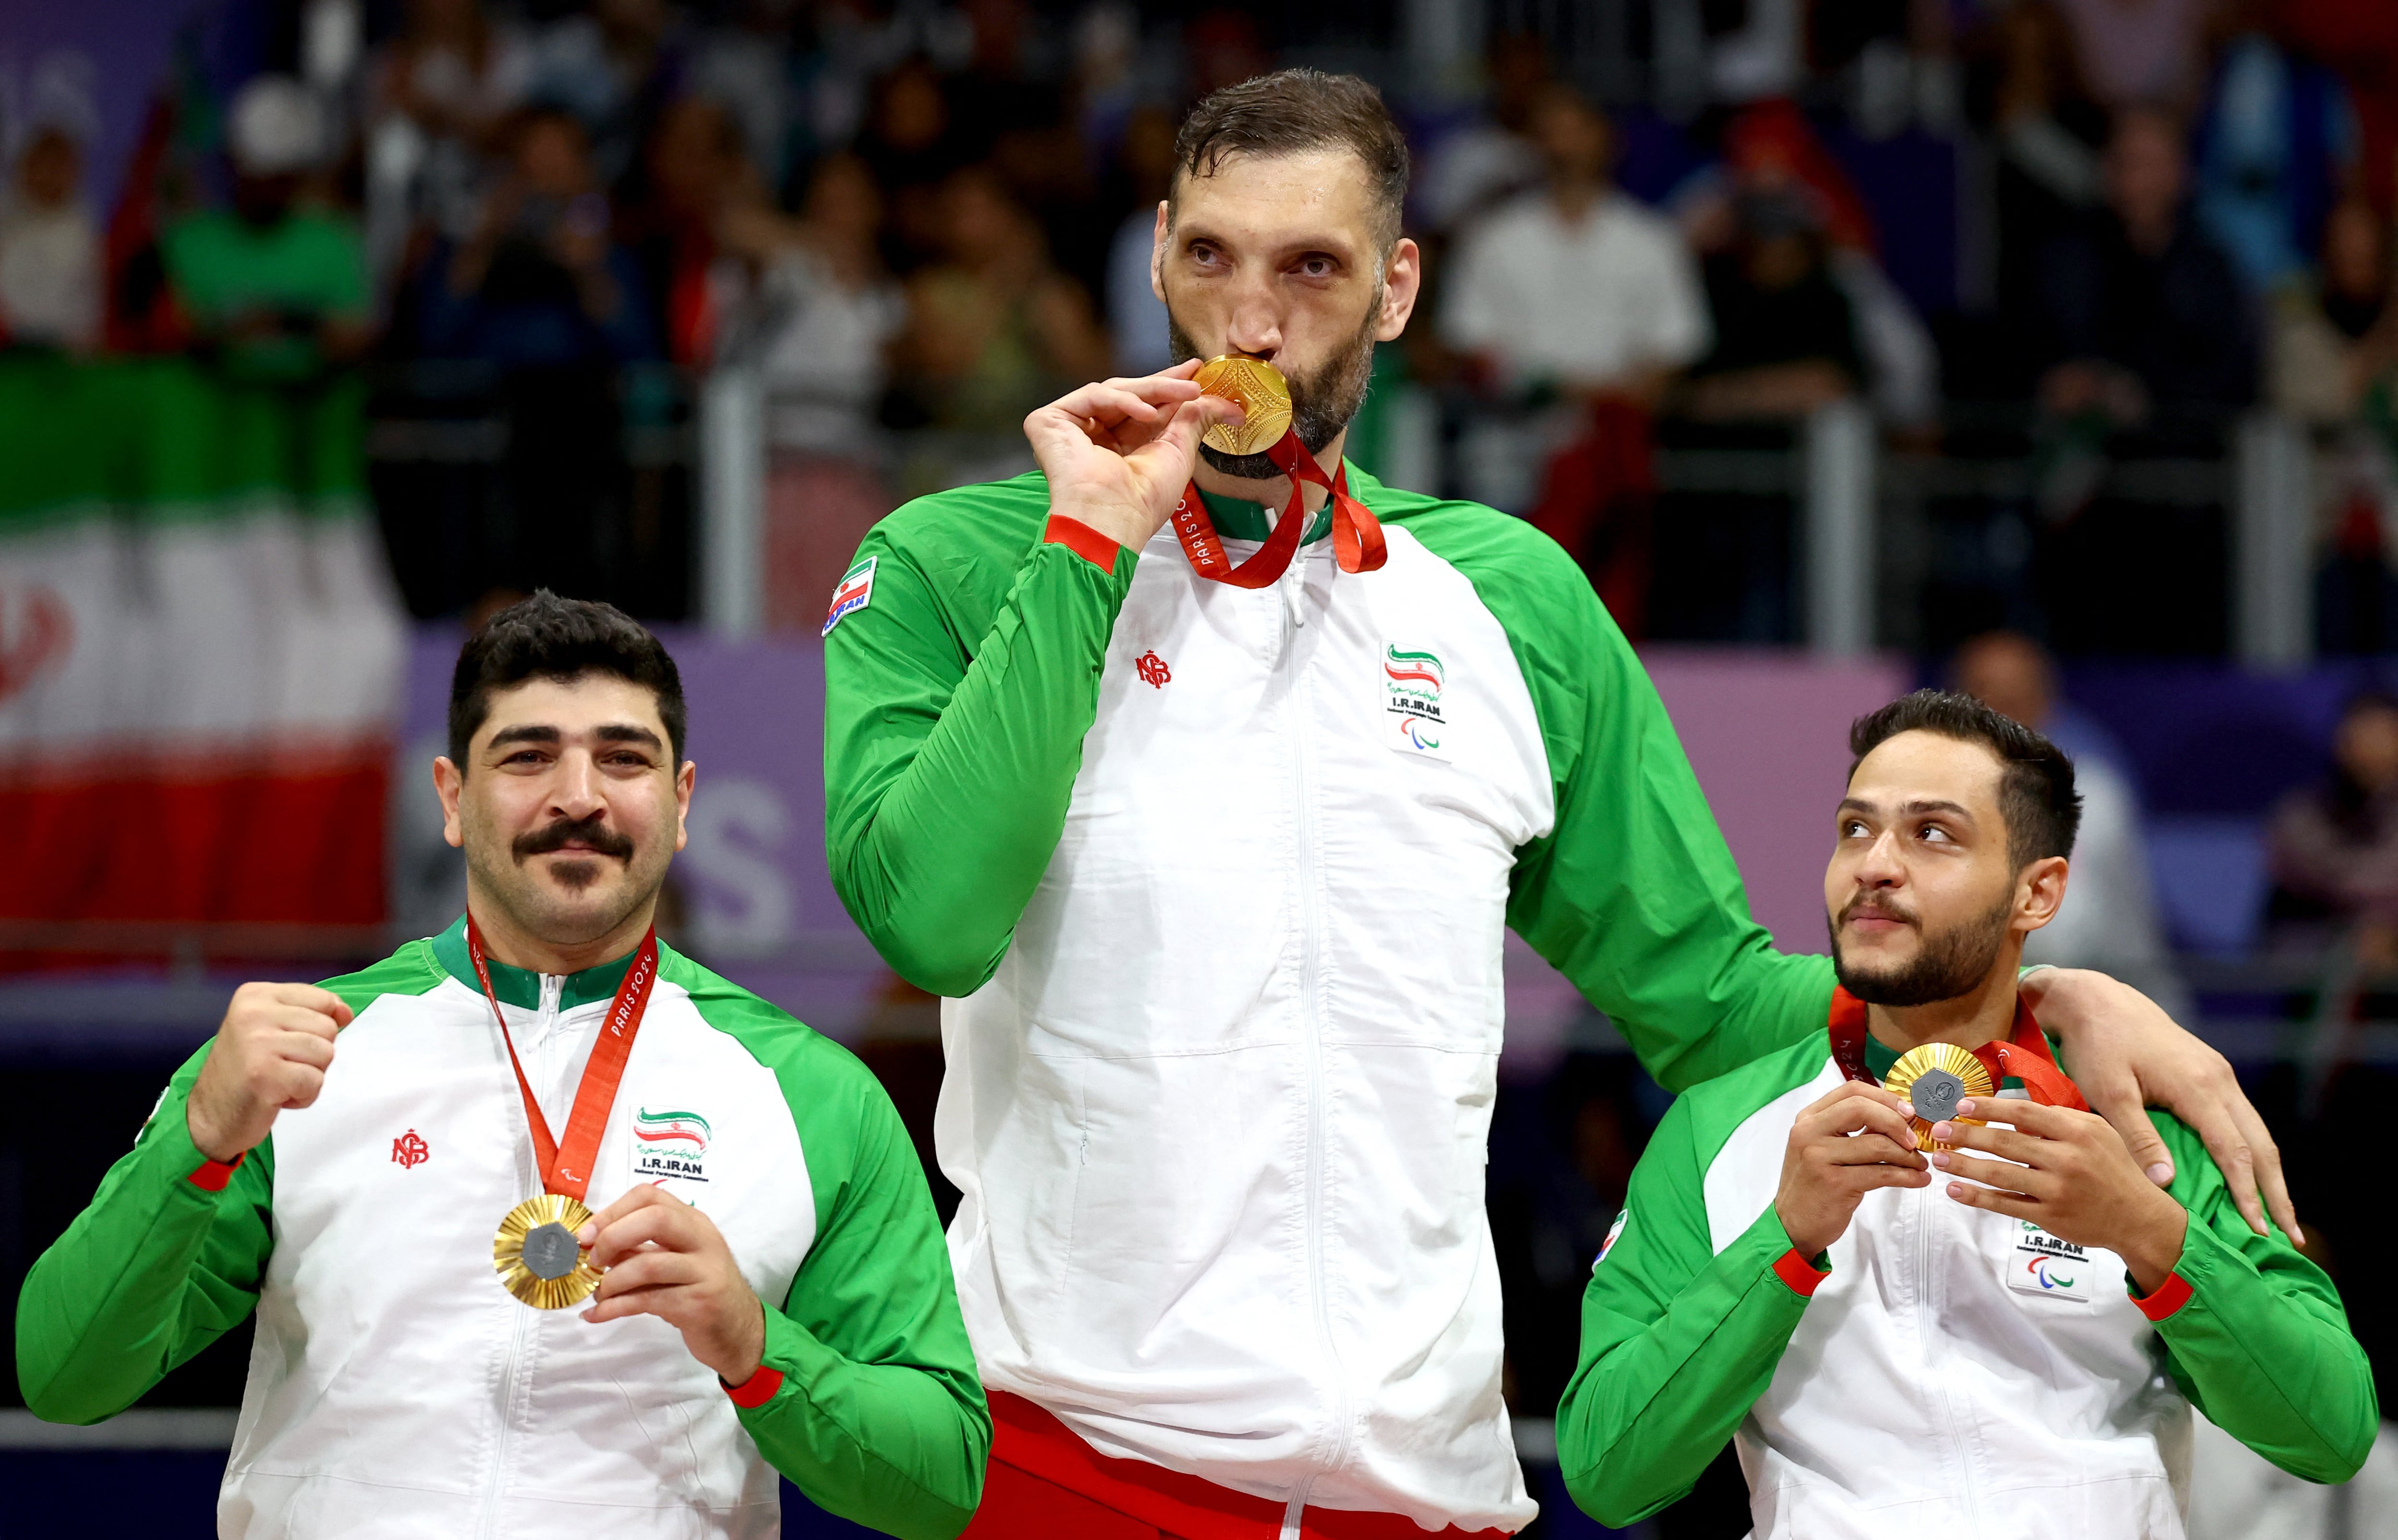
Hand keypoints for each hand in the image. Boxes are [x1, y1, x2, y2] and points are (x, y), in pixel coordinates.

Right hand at [185, 982, 353, 1161]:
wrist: (210, 1115)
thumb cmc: (247, 1070)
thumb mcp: (272, 1027)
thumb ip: (310, 1012)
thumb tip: (345, 1012)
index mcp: (255, 995)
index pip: (323, 1000)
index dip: (319, 1028)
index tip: (288, 1042)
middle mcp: (253, 1013)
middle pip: (328, 1028)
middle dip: (313, 1054)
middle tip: (279, 1066)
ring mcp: (257, 1043)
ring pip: (326, 1054)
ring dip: (309, 1076)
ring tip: (278, 1080)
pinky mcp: (264, 1074)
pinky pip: (315, 1081)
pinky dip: (303, 1096)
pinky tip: (276, 1096)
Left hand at [578, 1186, 765, 1384]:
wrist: (737, 1328)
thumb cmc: (698, 1289)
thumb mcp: (671, 1261)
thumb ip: (637, 1249)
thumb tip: (591, 1244)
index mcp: (693, 1221)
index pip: (650, 1196)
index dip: (612, 1211)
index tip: (587, 1235)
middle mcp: (703, 1240)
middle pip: (655, 1219)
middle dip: (612, 1237)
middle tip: (593, 1261)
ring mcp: (704, 1271)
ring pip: (649, 1264)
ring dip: (612, 1281)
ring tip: (597, 1294)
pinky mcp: (699, 1304)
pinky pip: (647, 1301)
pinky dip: (613, 1308)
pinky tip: (595, 1315)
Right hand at [1022, 363, 1242, 550]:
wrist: (1111, 520)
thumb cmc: (1142, 501)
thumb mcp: (1179, 452)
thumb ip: (1197, 421)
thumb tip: (1231, 407)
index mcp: (1119, 447)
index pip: (1143, 406)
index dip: (1168, 388)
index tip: (1195, 372)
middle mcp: (1094, 436)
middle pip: (1128, 394)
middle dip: (1164, 384)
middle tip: (1195, 377)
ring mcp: (1070, 428)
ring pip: (1113, 391)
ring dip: (1154, 390)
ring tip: (1187, 394)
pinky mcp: (1049, 421)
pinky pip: (1093, 397)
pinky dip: (1123, 400)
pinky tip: (1148, 413)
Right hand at [1773, 1081, 1931, 1258]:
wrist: (1793, 1224)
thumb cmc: (1814, 1185)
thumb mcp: (1825, 1149)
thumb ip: (1854, 1130)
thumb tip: (1899, 1116)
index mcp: (1808, 1118)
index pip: (1851, 1091)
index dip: (1885, 1097)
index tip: (1908, 1111)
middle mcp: (1809, 1132)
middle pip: (1862, 1109)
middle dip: (1897, 1122)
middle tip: (1915, 1139)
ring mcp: (1819, 1157)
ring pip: (1877, 1144)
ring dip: (1907, 1155)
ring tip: (1920, 1164)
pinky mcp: (1834, 1183)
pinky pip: (1881, 1174)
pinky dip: (1907, 1176)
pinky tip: (1917, 1180)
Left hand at [1932, 1097, 2189, 1294]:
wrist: (2139, 1217)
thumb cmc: (2113, 1167)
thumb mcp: (2096, 1132)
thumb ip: (2058, 1119)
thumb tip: (2015, 1110)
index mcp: (2077, 1132)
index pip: (2025, 1114)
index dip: (1990, 1108)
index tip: (1961, 1105)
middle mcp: (2066, 1160)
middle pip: (2006, 1143)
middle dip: (1967, 1136)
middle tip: (1939, 1130)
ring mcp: (2057, 1190)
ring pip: (2000, 1175)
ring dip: (1965, 1166)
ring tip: (1939, 1158)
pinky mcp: (2050, 1217)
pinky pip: (2006, 1205)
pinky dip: (1978, 1198)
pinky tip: (1956, 1190)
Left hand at [2023, 967, 2296, 1239]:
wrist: (2097, 1000)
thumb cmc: (2098, 1046)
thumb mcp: (2110, 1093)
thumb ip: (2139, 1137)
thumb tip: (2167, 1182)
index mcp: (2199, 1087)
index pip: (2235, 1151)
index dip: (2248, 1194)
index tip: (2258, 1230)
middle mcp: (2220, 1080)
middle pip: (2261, 1145)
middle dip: (2277, 1192)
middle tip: (2291, 1237)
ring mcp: (2220, 1075)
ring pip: (2256, 1132)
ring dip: (2269, 1174)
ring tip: (2279, 1216)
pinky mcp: (2211, 1073)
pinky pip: (2241, 1120)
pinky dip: (2251, 1152)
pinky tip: (2250, 1176)